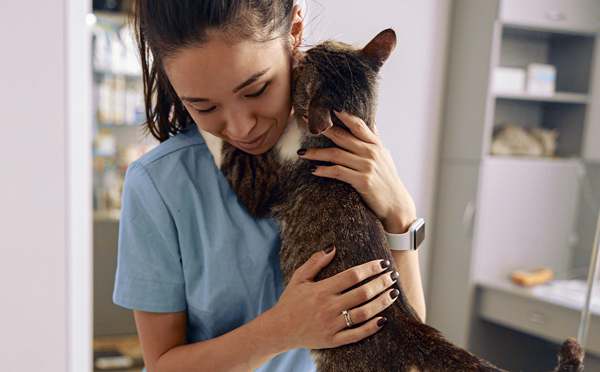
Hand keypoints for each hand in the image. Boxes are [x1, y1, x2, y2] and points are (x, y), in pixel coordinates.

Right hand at [267, 246, 398, 350]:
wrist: (278, 330)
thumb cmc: (290, 301)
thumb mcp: (298, 278)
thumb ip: (315, 262)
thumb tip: (333, 247)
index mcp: (320, 290)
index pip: (351, 276)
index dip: (370, 268)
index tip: (383, 263)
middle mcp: (327, 307)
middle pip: (362, 293)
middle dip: (381, 283)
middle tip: (393, 276)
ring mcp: (331, 325)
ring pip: (363, 313)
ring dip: (382, 303)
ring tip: (393, 293)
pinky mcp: (332, 340)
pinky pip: (356, 335)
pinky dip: (371, 328)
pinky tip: (384, 319)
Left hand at [298, 110, 416, 232]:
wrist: (396, 205)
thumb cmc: (387, 180)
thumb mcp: (384, 156)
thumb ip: (375, 139)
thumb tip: (371, 122)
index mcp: (375, 144)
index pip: (358, 124)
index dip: (343, 114)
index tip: (327, 105)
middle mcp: (371, 152)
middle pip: (341, 136)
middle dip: (321, 128)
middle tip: (304, 120)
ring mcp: (367, 166)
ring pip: (336, 154)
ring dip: (316, 153)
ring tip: (301, 152)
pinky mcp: (362, 181)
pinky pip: (338, 172)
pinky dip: (324, 170)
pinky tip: (313, 170)